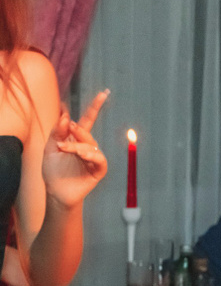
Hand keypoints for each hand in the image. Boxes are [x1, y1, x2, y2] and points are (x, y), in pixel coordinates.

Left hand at [42, 90, 108, 208]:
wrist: (56, 192)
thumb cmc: (53, 171)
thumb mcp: (50, 148)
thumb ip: (57, 132)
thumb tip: (65, 116)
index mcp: (77, 139)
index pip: (87, 120)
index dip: (95, 107)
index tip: (104, 93)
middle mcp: (88, 146)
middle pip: (86, 132)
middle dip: (77, 130)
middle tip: (67, 128)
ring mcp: (94, 158)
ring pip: (90, 145)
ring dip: (77, 145)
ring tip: (64, 148)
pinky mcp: (98, 170)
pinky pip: (98, 159)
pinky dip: (90, 155)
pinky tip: (80, 154)